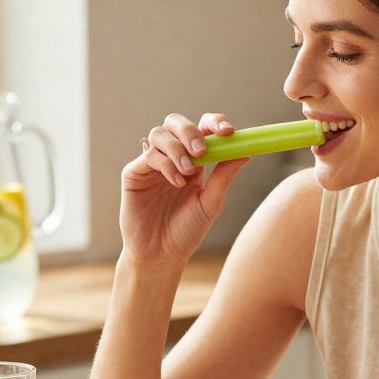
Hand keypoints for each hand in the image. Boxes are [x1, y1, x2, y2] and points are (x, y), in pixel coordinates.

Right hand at [119, 112, 249, 270]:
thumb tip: (244, 152)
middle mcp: (171, 157)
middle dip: (190, 131)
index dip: (214, 123)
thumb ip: (223, 177)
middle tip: (201, 150)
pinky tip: (176, 182)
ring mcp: (151, 164)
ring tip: (187, 173)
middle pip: (176, 123)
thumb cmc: (186, 232)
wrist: (161, 255)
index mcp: (193, 161)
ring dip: (177, 148)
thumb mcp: (210, 204)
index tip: (228, 131)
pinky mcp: (134, 173)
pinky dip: (165, 164)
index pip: (203, 129)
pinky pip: (149, 156)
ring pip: (160, 134)